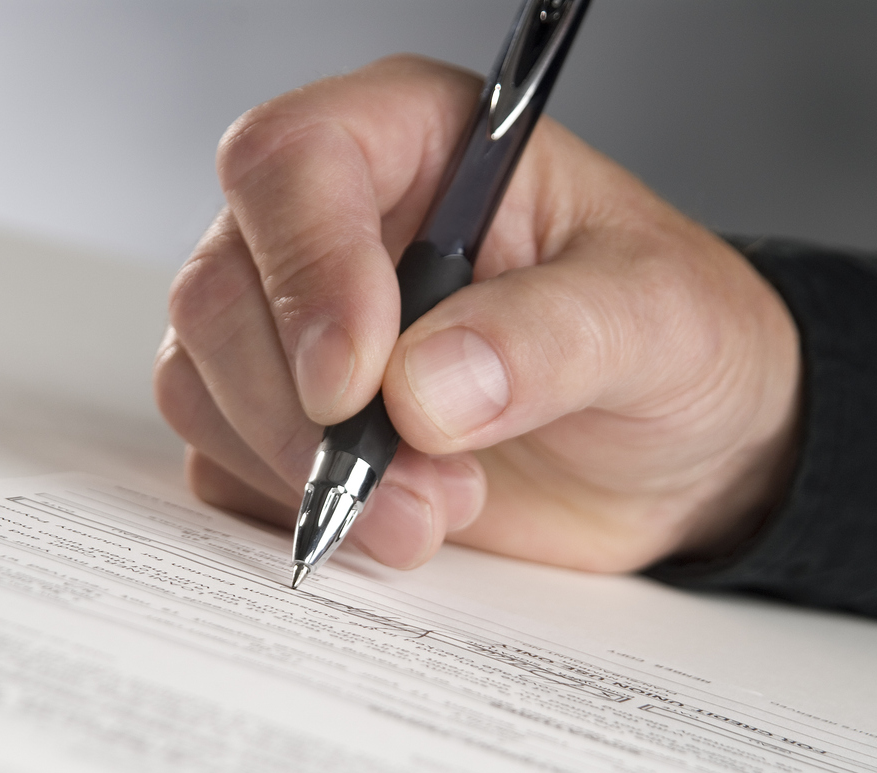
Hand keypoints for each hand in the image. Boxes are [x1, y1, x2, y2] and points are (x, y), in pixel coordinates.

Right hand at [155, 54, 799, 573]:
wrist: (675, 454)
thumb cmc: (674, 346)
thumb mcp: (655, 320)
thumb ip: (550, 339)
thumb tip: (422, 391)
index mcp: (416, 145)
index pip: (293, 162)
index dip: (307, 269)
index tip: (360, 384)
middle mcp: (336, 227)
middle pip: (220, 288)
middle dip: (301, 412)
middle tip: (418, 484)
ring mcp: (298, 328)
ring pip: (201, 380)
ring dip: (297, 471)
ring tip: (428, 514)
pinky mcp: (289, 422)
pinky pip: (221, 461)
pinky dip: (284, 507)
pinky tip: (384, 522)